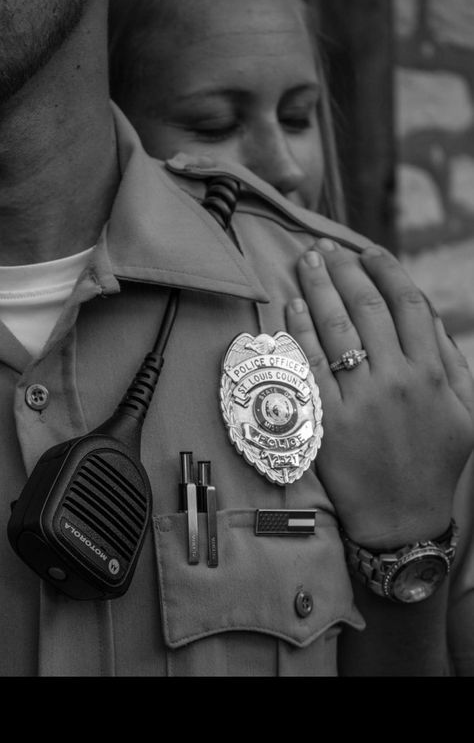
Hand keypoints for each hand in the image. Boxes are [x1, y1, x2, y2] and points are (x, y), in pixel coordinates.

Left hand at [286, 239, 473, 549]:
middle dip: (344, 269)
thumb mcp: (465, 411)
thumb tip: (427, 313)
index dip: (386, 271)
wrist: (402, 520)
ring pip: (335, 328)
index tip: (369, 252)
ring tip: (306, 262)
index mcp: (432, 374)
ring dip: (318, 287)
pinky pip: (310, 366)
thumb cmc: (436, 463)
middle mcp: (396, 380)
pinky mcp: (327, 420)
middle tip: (327, 249)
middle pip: (366, 307)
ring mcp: (360, 400)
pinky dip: (300, 331)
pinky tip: (292, 306)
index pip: (407, 304)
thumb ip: (450, 360)